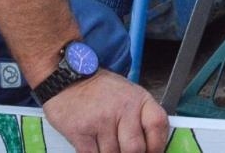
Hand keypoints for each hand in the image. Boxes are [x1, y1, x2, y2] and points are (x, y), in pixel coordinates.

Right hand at [42, 70, 169, 152]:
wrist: (66, 80)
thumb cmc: (99, 90)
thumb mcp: (128, 94)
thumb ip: (140, 118)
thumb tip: (150, 146)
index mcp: (138, 99)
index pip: (158, 125)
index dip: (158, 146)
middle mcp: (122, 108)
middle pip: (135, 149)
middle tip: (125, 152)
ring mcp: (101, 120)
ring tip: (107, 144)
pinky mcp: (80, 132)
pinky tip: (94, 147)